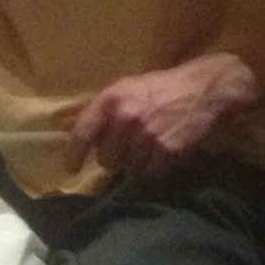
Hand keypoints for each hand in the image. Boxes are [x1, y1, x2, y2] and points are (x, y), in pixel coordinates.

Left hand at [68, 51, 259, 183]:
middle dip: (116, 158)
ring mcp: (148, 136)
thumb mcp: (123, 89)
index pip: (83, 132)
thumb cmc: (159, 88)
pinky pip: (151, 175)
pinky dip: (155, 171)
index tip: (70, 168)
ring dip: (137, 165)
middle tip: (129, 147)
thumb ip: (95, 110)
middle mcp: (126, 118)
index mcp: (111, 100)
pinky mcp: (169, 151)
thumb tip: (62, 126)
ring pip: (130, 170)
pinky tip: (162, 156)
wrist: (202, 89)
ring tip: (149, 148)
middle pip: (107, 159)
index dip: (73, 154)